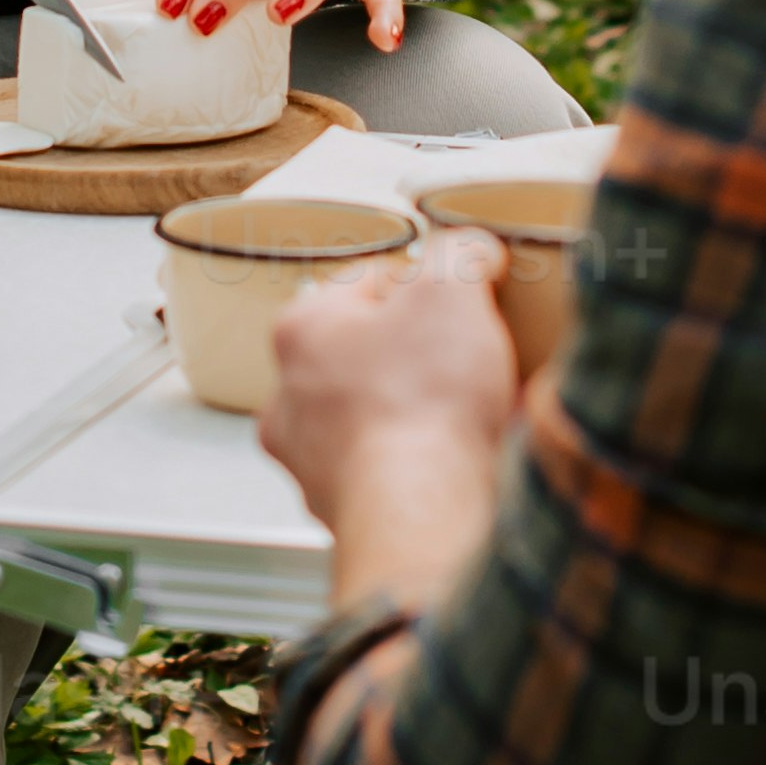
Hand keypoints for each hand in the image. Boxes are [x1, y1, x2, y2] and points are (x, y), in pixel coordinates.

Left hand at [258, 232, 514, 623]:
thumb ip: (459, 253)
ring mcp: (313, 462)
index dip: (426, 283)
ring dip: (421, 411)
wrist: (421, 513)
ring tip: (475, 411)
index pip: (368, 281)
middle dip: (419, 353)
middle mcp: (290, 398)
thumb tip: (473, 251)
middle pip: (368, 353)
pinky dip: (426, 463)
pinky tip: (468, 459)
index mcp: (302, 330)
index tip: (459, 296)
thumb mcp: (451, 289)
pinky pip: (393, 471)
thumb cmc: (420, 403)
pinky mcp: (345, 511)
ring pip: (375, 417)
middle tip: (466, 356)